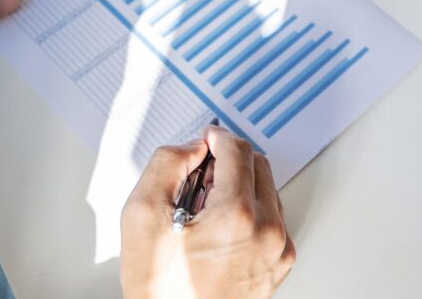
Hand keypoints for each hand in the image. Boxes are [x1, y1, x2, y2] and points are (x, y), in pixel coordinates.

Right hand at [121, 126, 294, 298]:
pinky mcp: (280, 264)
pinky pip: (271, 220)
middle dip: (229, 161)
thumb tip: (190, 148)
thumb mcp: (142, 218)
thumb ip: (166, 166)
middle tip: (199, 176)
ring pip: (267, 192)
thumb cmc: (161, 291)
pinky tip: (220, 229)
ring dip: (241, 187)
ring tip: (205, 210)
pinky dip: (250, 213)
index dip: (217, 137)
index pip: (238, 150)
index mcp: (237, 215)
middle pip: (258, 166)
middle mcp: (266, 230)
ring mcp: (277, 249)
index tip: (205, 139)